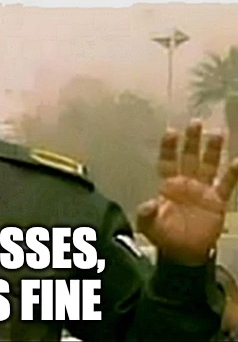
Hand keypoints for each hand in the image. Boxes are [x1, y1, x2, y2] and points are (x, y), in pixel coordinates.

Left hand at [137, 120, 237, 265]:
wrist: (183, 251)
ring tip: (217, 133)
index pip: (167, 161)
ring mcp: (202, 190)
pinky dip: (232, 174)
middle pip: (189, 157)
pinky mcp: (217, 201)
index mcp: (167, 185)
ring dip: (213, 151)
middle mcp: (185, 182)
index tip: (171, 132)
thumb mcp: (149, 225)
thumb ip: (147, 214)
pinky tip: (237, 161)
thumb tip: (146, 206)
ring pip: (208, 165)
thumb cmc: (163, 235)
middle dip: (192, 141)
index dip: (169, 148)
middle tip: (196, 123)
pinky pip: (226, 185)